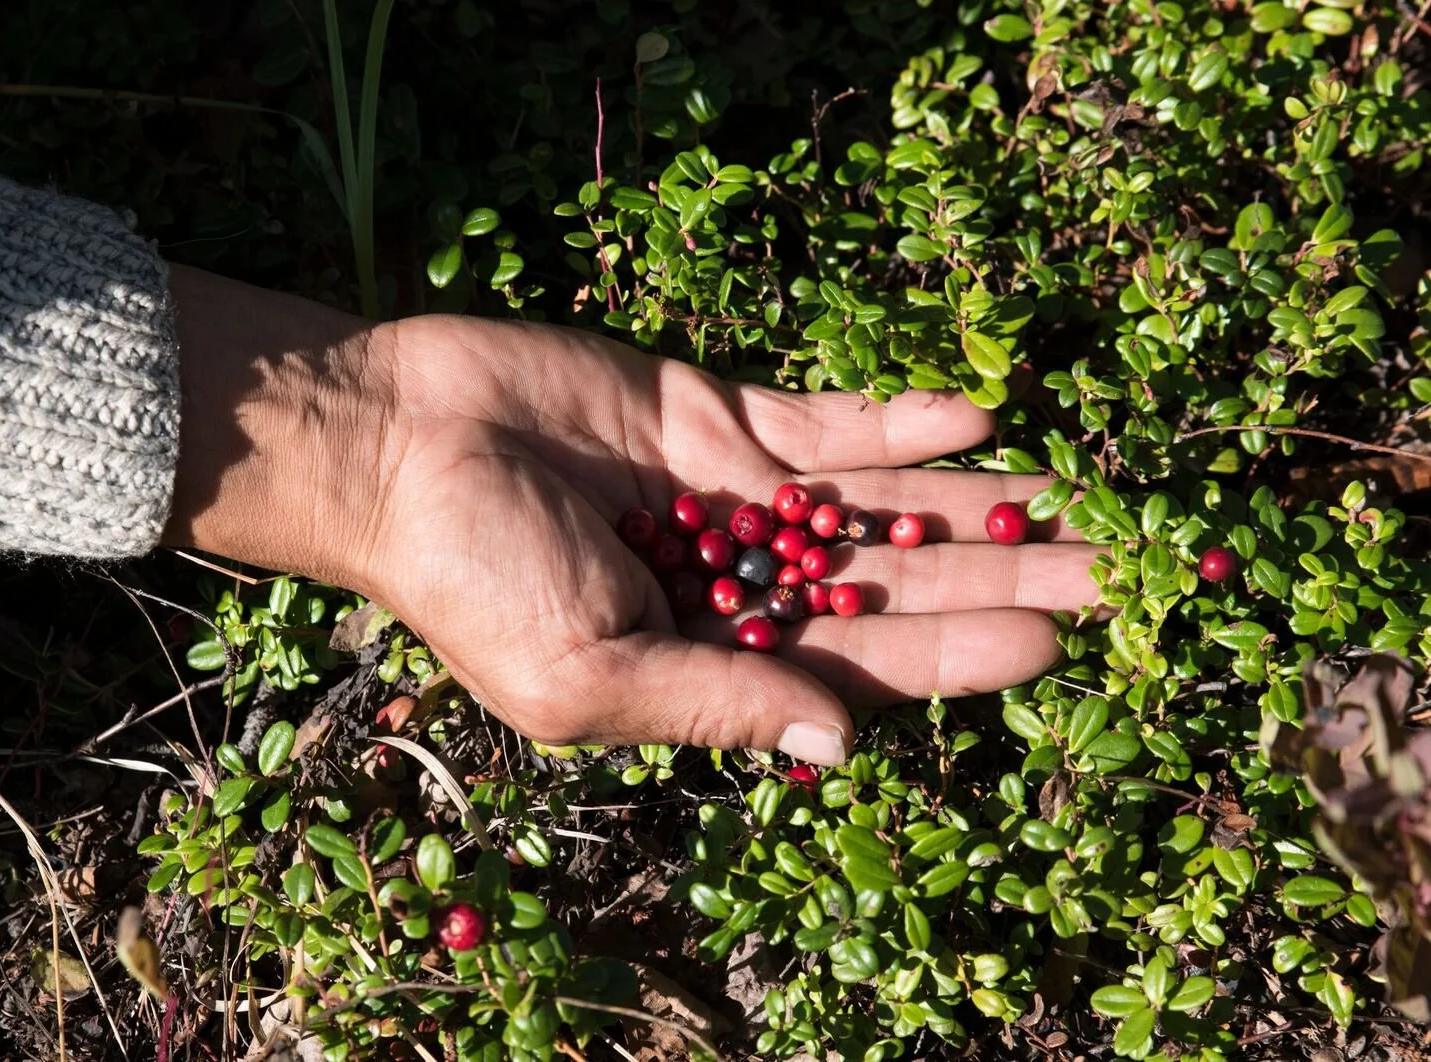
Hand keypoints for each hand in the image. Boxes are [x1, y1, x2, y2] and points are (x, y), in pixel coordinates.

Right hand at [165, 267, 1100, 764]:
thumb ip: (718, 706)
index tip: (1061, 643)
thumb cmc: (472, 580)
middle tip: (1131, 568)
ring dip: (984, 499)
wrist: (394, 443)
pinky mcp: (721, 415)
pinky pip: (828, 422)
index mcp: (714, 665)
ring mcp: (739, 498)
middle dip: (1010, 579)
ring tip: (1089, 492)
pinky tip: (978, 414)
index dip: (961, 659)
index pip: (863, 669)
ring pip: (885, 505)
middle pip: (901, 588)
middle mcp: (744, 586)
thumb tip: (843, 750)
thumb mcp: (589, 677)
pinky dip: (900, 420)